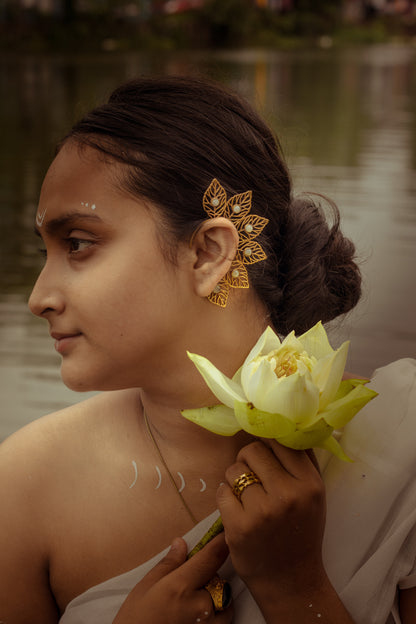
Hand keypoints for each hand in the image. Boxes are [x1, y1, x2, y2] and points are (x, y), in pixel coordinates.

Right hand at [113, 533, 232, 623]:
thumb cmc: (135, 620)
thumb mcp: (145, 588)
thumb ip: (168, 565)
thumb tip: (181, 543)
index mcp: (180, 587)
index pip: (211, 557)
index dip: (221, 542)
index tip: (227, 531)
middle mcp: (199, 605)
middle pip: (217, 578)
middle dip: (207, 576)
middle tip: (187, 583)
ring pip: (224, 599)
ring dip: (215, 595)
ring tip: (191, 602)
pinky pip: (224, 619)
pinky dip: (217, 613)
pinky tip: (196, 615)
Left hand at [217, 440, 326, 599]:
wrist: (292, 582)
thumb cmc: (302, 533)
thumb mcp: (314, 496)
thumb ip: (301, 461)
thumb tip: (284, 425)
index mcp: (310, 484)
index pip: (280, 441)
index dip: (267, 443)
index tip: (264, 453)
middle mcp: (288, 495)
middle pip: (253, 450)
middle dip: (248, 459)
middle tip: (252, 475)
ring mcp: (262, 511)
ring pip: (234, 469)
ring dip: (235, 479)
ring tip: (245, 495)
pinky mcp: (239, 526)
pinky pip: (222, 491)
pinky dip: (225, 497)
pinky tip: (236, 509)